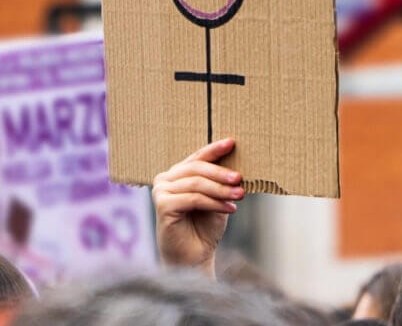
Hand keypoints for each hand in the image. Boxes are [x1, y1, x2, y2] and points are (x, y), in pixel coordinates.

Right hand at [152, 138, 243, 274]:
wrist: (193, 257)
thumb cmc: (205, 227)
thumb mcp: (217, 198)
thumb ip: (221, 181)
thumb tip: (238, 165)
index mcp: (177, 173)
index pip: (197, 157)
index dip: (215, 149)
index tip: (232, 143)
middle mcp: (165, 179)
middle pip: (197, 169)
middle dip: (221, 174)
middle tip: (240, 179)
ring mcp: (161, 191)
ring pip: (197, 184)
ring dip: (221, 189)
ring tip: (240, 195)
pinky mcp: (163, 206)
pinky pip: (193, 198)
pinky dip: (214, 202)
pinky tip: (230, 208)